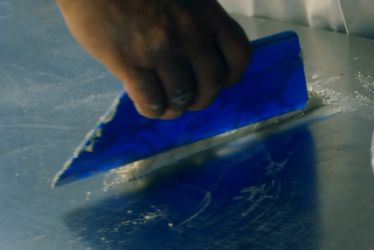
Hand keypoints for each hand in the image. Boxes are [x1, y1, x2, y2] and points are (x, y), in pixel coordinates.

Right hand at [56, 0, 251, 118]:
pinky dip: (152, 109)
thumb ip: (195, 20)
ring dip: (174, 107)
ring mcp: (160, 48)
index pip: (239, 55)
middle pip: (212, 84)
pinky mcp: (129, 60)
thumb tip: (200, 59)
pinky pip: (151, 101)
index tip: (220, 80)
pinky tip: (145, 103)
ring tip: (165, 104)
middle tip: (187, 98)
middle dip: (201, 98)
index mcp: (207, 12)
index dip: (230, 75)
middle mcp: (190, 32)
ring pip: (182, 97)